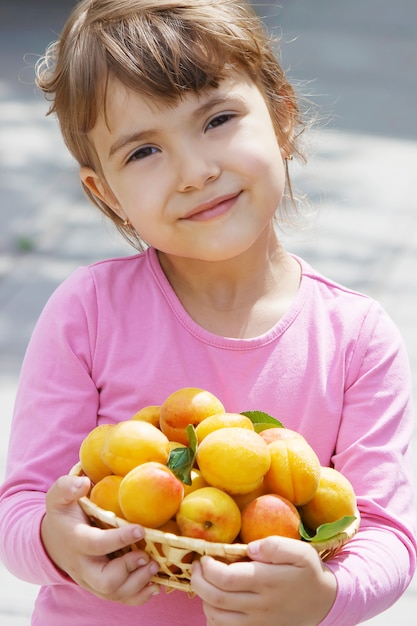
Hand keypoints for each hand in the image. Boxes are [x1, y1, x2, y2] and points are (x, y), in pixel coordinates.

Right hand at [41, 474, 159, 604]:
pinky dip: (139, 596)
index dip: (118, 539)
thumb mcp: (58, 497)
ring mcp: (92, 579)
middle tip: (147, 556)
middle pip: (103, 580)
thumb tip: (84, 483)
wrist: (53, 540)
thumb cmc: (63, 514)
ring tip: (154, 565)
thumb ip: (67, 487)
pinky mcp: (102, 586)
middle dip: (128, 570)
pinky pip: (119, 599)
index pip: (96, 544)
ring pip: (113, 593)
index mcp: (75, 540)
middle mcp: (83, 565)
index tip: (140, 529)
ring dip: (137, 583)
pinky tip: (154, 584)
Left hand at [191, 536, 336, 625]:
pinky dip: (212, 617)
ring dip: (203, 598)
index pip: (226, 578)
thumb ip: (275, 546)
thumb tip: (250, 547)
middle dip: (198, 580)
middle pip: (215, 597)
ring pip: (216, 616)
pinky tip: (215, 601)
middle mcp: (259, 606)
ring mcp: (257, 623)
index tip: (205, 556)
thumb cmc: (308, 573)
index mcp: (267, 582)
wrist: (323, 604)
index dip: (208, 567)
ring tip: (205, 581)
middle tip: (197, 566)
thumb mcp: (301, 552)